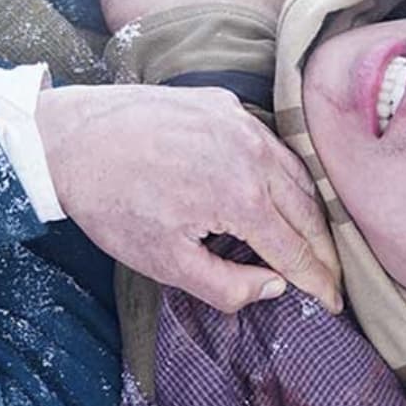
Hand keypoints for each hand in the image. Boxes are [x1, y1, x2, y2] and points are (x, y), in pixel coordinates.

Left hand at [36, 83, 341, 313]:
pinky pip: (271, 142)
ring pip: (296, 172)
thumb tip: (275, 286)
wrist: (71, 139)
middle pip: (308, 210)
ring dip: (309, 209)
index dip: (320, 280)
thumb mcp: (164, 263)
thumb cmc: (112, 204)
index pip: (298, 250)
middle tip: (333, 276)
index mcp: (242, 197)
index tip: (335, 303)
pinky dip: (284, 172)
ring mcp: (241, 122)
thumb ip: (226, 285)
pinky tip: (278, 191)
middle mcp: (253, 153)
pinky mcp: (224, 103)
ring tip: (314, 239)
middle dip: (325, 249)